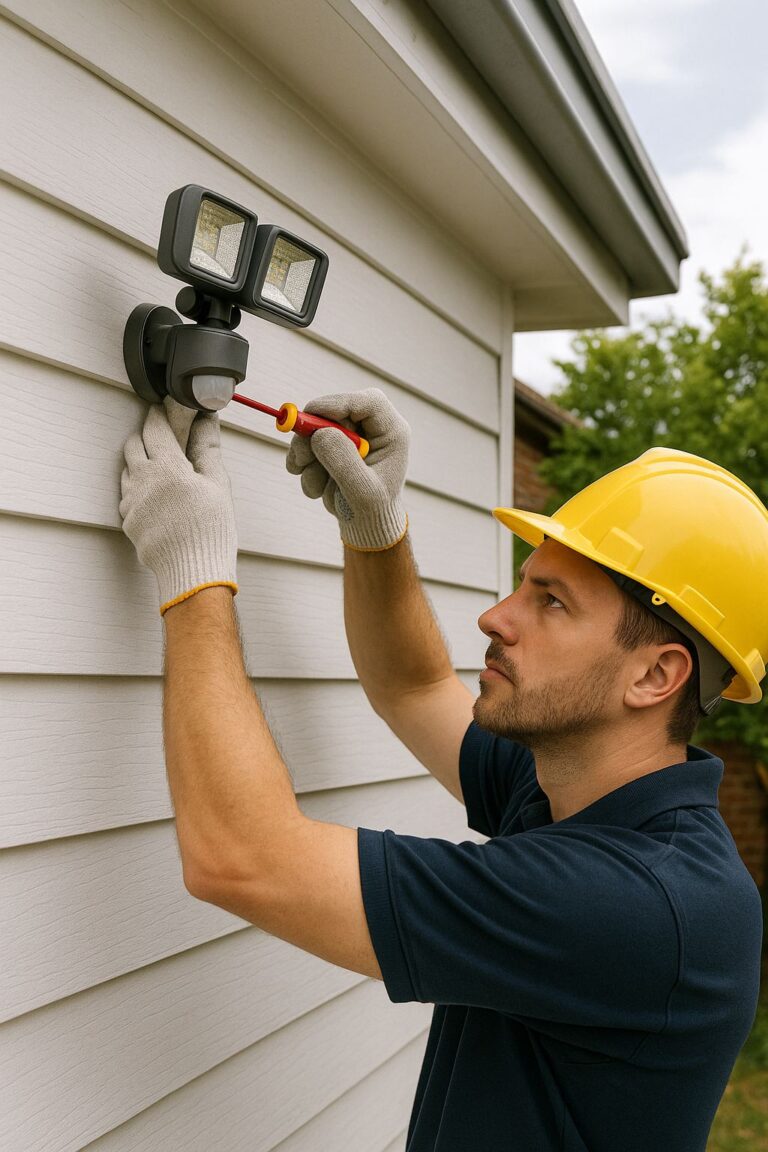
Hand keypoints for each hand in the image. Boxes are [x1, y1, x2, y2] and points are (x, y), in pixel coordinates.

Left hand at [119, 396, 238, 615]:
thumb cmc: (212, 530)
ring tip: (162, 470)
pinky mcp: (128, 520)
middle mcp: (142, 480)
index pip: (155, 427)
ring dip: (140, 462)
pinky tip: (158, 497)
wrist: (194, 572)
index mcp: (167, 467)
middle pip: (134, 443)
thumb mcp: (218, 485)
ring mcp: (131, 501)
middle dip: (147, 436)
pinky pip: (128, 495)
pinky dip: (139, 488)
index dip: (160, 415)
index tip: (165, 410)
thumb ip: (207, 449)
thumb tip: (206, 422)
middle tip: (164, 438)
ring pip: (127, 468)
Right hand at [285, 387, 409, 550]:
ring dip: (305, 455)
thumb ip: (344, 462)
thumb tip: (320, 433)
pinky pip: (307, 443)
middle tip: (299, 459)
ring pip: (316, 427)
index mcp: (392, 433)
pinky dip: (303, 464)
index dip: (339, 402)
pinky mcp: (331, 444)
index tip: (311, 413)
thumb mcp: (362, 491)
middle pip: (336, 411)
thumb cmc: (373, 510)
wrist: (365, 525)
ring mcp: (349, 435)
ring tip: (316, 487)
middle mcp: (371, 428)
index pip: (369, 402)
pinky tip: (316, 487)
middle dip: (311, 434)